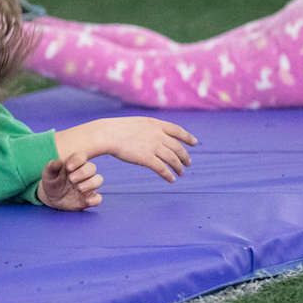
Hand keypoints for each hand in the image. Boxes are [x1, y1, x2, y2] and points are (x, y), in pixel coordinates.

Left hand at [38, 154, 103, 210]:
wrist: (52, 198)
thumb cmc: (52, 182)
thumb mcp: (48, 174)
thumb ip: (52, 167)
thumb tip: (59, 161)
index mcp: (74, 164)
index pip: (81, 157)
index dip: (77, 160)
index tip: (68, 167)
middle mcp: (84, 173)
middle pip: (92, 167)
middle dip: (83, 172)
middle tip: (71, 179)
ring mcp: (88, 186)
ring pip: (98, 180)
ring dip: (90, 184)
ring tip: (78, 188)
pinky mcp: (89, 198)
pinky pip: (98, 198)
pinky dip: (95, 199)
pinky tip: (86, 200)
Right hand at [59, 116, 197, 182]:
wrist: (108, 134)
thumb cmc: (118, 129)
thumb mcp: (138, 123)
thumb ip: (149, 128)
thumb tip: (156, 135)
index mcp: (155, 124)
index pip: (177, 130)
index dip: (187, 137)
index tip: (195, 143)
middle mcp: (157, 135)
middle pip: (177, 147)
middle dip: (184, 156)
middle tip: (188, 163)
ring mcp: (153, 146)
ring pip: (172, 159)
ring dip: (178, 167)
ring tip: (181, 173)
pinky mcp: (146, 158)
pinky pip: (162, 169)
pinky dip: (168, 175)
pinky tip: (171, 179)